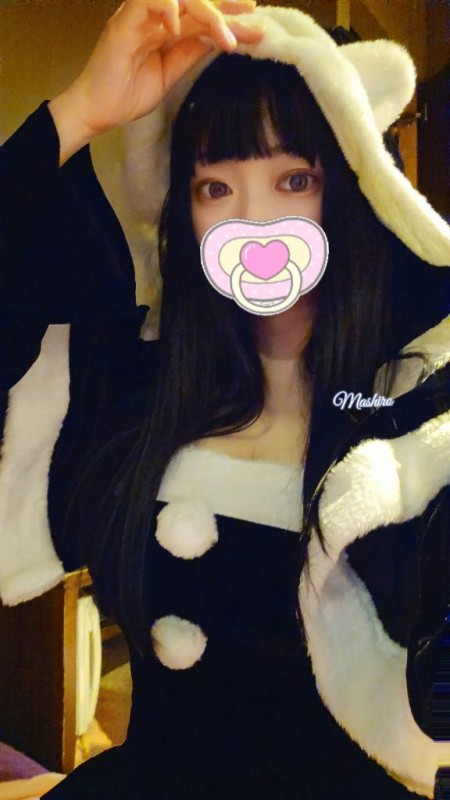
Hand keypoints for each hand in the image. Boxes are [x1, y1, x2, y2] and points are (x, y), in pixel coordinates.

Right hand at [48, 0, 264, 163]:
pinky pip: (146, 2)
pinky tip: (180, 30)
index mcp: (164, 25)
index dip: (228, 12)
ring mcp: (137, 17)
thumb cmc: (127, 93)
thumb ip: (191, 52)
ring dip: (206, 13)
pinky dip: (167, 9)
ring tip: (226, 36)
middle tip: (251, 16)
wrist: (98, 111)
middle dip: (225, 6)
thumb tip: (219, 38)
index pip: (201, 11)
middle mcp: (152, 15)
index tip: (254, 20)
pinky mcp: (122, 25)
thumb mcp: (171, 72)